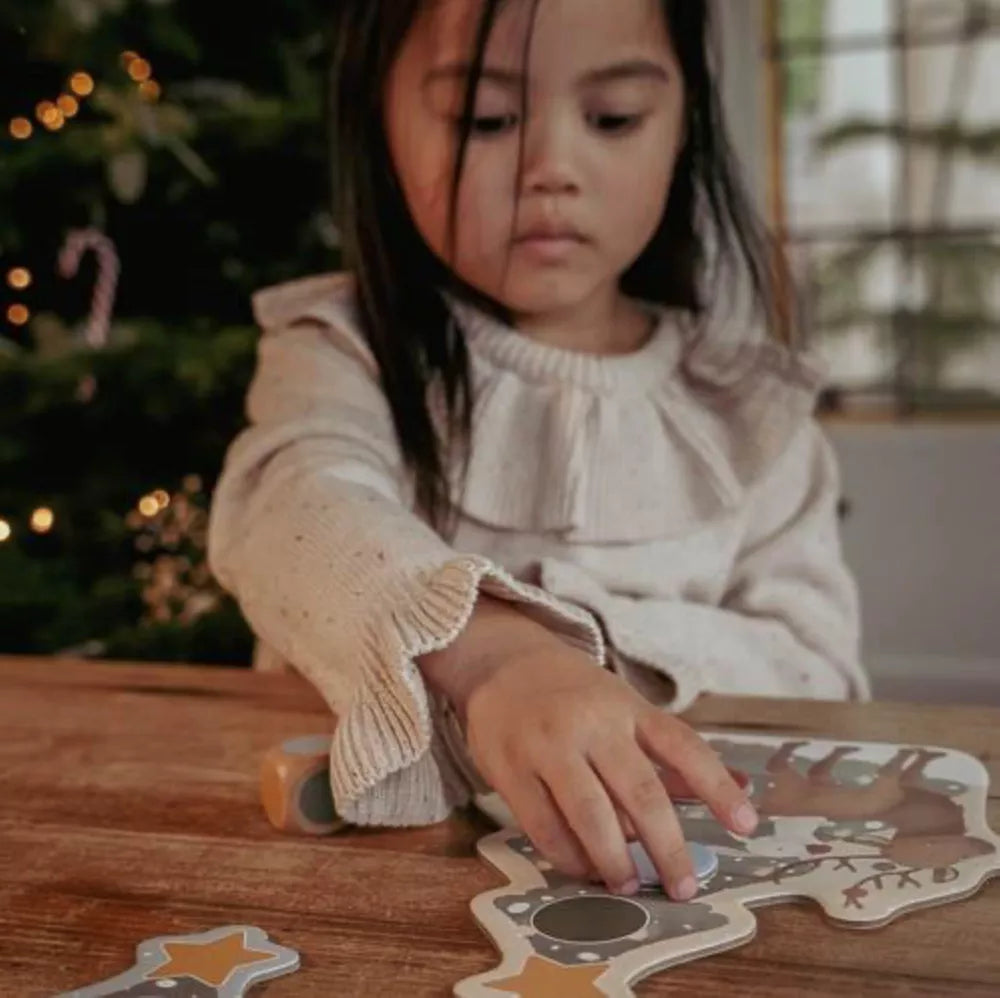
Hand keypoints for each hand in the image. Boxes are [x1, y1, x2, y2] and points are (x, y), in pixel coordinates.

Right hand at [457, 637, 757, 899]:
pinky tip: (583, 870)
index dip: (718, 787)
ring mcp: (548, 746)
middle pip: (641, 793)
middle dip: (668, 847)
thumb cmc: (575, 694)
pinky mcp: (509, 768)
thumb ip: (673, 756)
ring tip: (629, 884)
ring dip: (616, 861)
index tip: (748, 825)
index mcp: (628, 707)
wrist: (502, 663)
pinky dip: (569, 857)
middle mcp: (592, 724)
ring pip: (591, 816)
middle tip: (684, 886)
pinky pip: (544, 827)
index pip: (683, 747)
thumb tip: (742, 789)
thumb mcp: (625, 709)